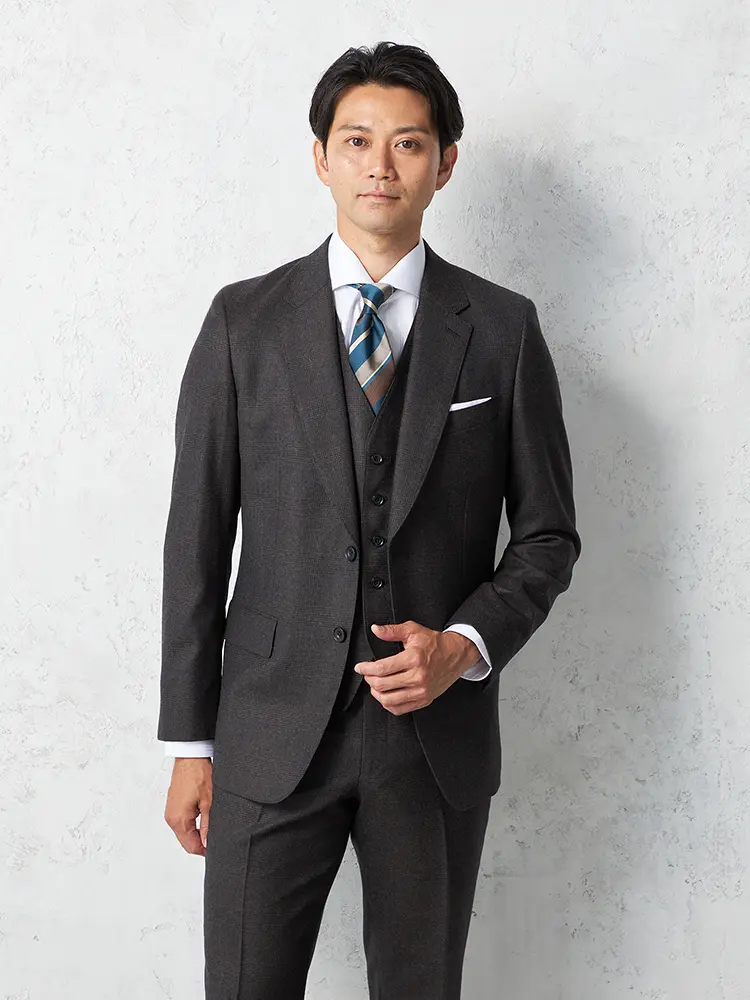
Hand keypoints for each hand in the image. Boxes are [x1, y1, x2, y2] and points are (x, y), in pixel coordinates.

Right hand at [164, 757, 213, 854]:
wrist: (190, 757)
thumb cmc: (199, 774)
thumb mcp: (209, 802)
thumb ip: (208, 825)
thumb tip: (208, 843)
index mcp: (179, 820)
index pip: (191, 846)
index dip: (205, 851)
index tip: (216, 848)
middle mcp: (171, 818)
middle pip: (186, 841)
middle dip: (200, 843)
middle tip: (216, 838)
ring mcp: (170, 811)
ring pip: (183, 832)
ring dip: (196, 834)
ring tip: (210, 826)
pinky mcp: (172, 805)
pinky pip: (181, 822)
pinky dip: (190, 825)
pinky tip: (202, 817)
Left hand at [354, 620, 480, 714]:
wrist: (456, 654)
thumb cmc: (435, 643)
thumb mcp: (413, 630)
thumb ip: (392, 631)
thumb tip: (376, 630)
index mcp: (413, 659)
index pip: (381, 668)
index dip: (365, 668)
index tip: (360, 667)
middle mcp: (418, 677)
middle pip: (382, 685)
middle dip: (369, 679)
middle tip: (367, 674)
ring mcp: (421, 691)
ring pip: (388, 700)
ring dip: (376, 693)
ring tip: (375, 685)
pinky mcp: (424, 700)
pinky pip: (400, 709)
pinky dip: (388, 704)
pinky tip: (385, 695)